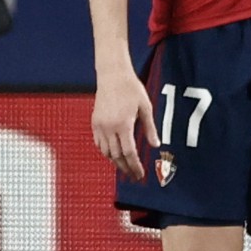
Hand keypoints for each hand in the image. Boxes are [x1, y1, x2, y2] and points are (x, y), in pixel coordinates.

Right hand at [92, 62, 158, 181]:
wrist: (112, 76)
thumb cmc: (132, 89)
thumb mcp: (146, 108)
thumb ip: (150, 128)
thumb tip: (156, 145)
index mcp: (124, 124)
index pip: (129, 152)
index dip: (134, 165)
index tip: (139, 174)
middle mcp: (109, 128)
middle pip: (116, 155)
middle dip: (126, 167)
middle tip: (134, 175)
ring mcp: (99, 126)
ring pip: (106, 151)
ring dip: (115, 161)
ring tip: (125, 166)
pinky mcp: (94, 123)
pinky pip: (98, 143)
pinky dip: (106, 151)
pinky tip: (113, 154)